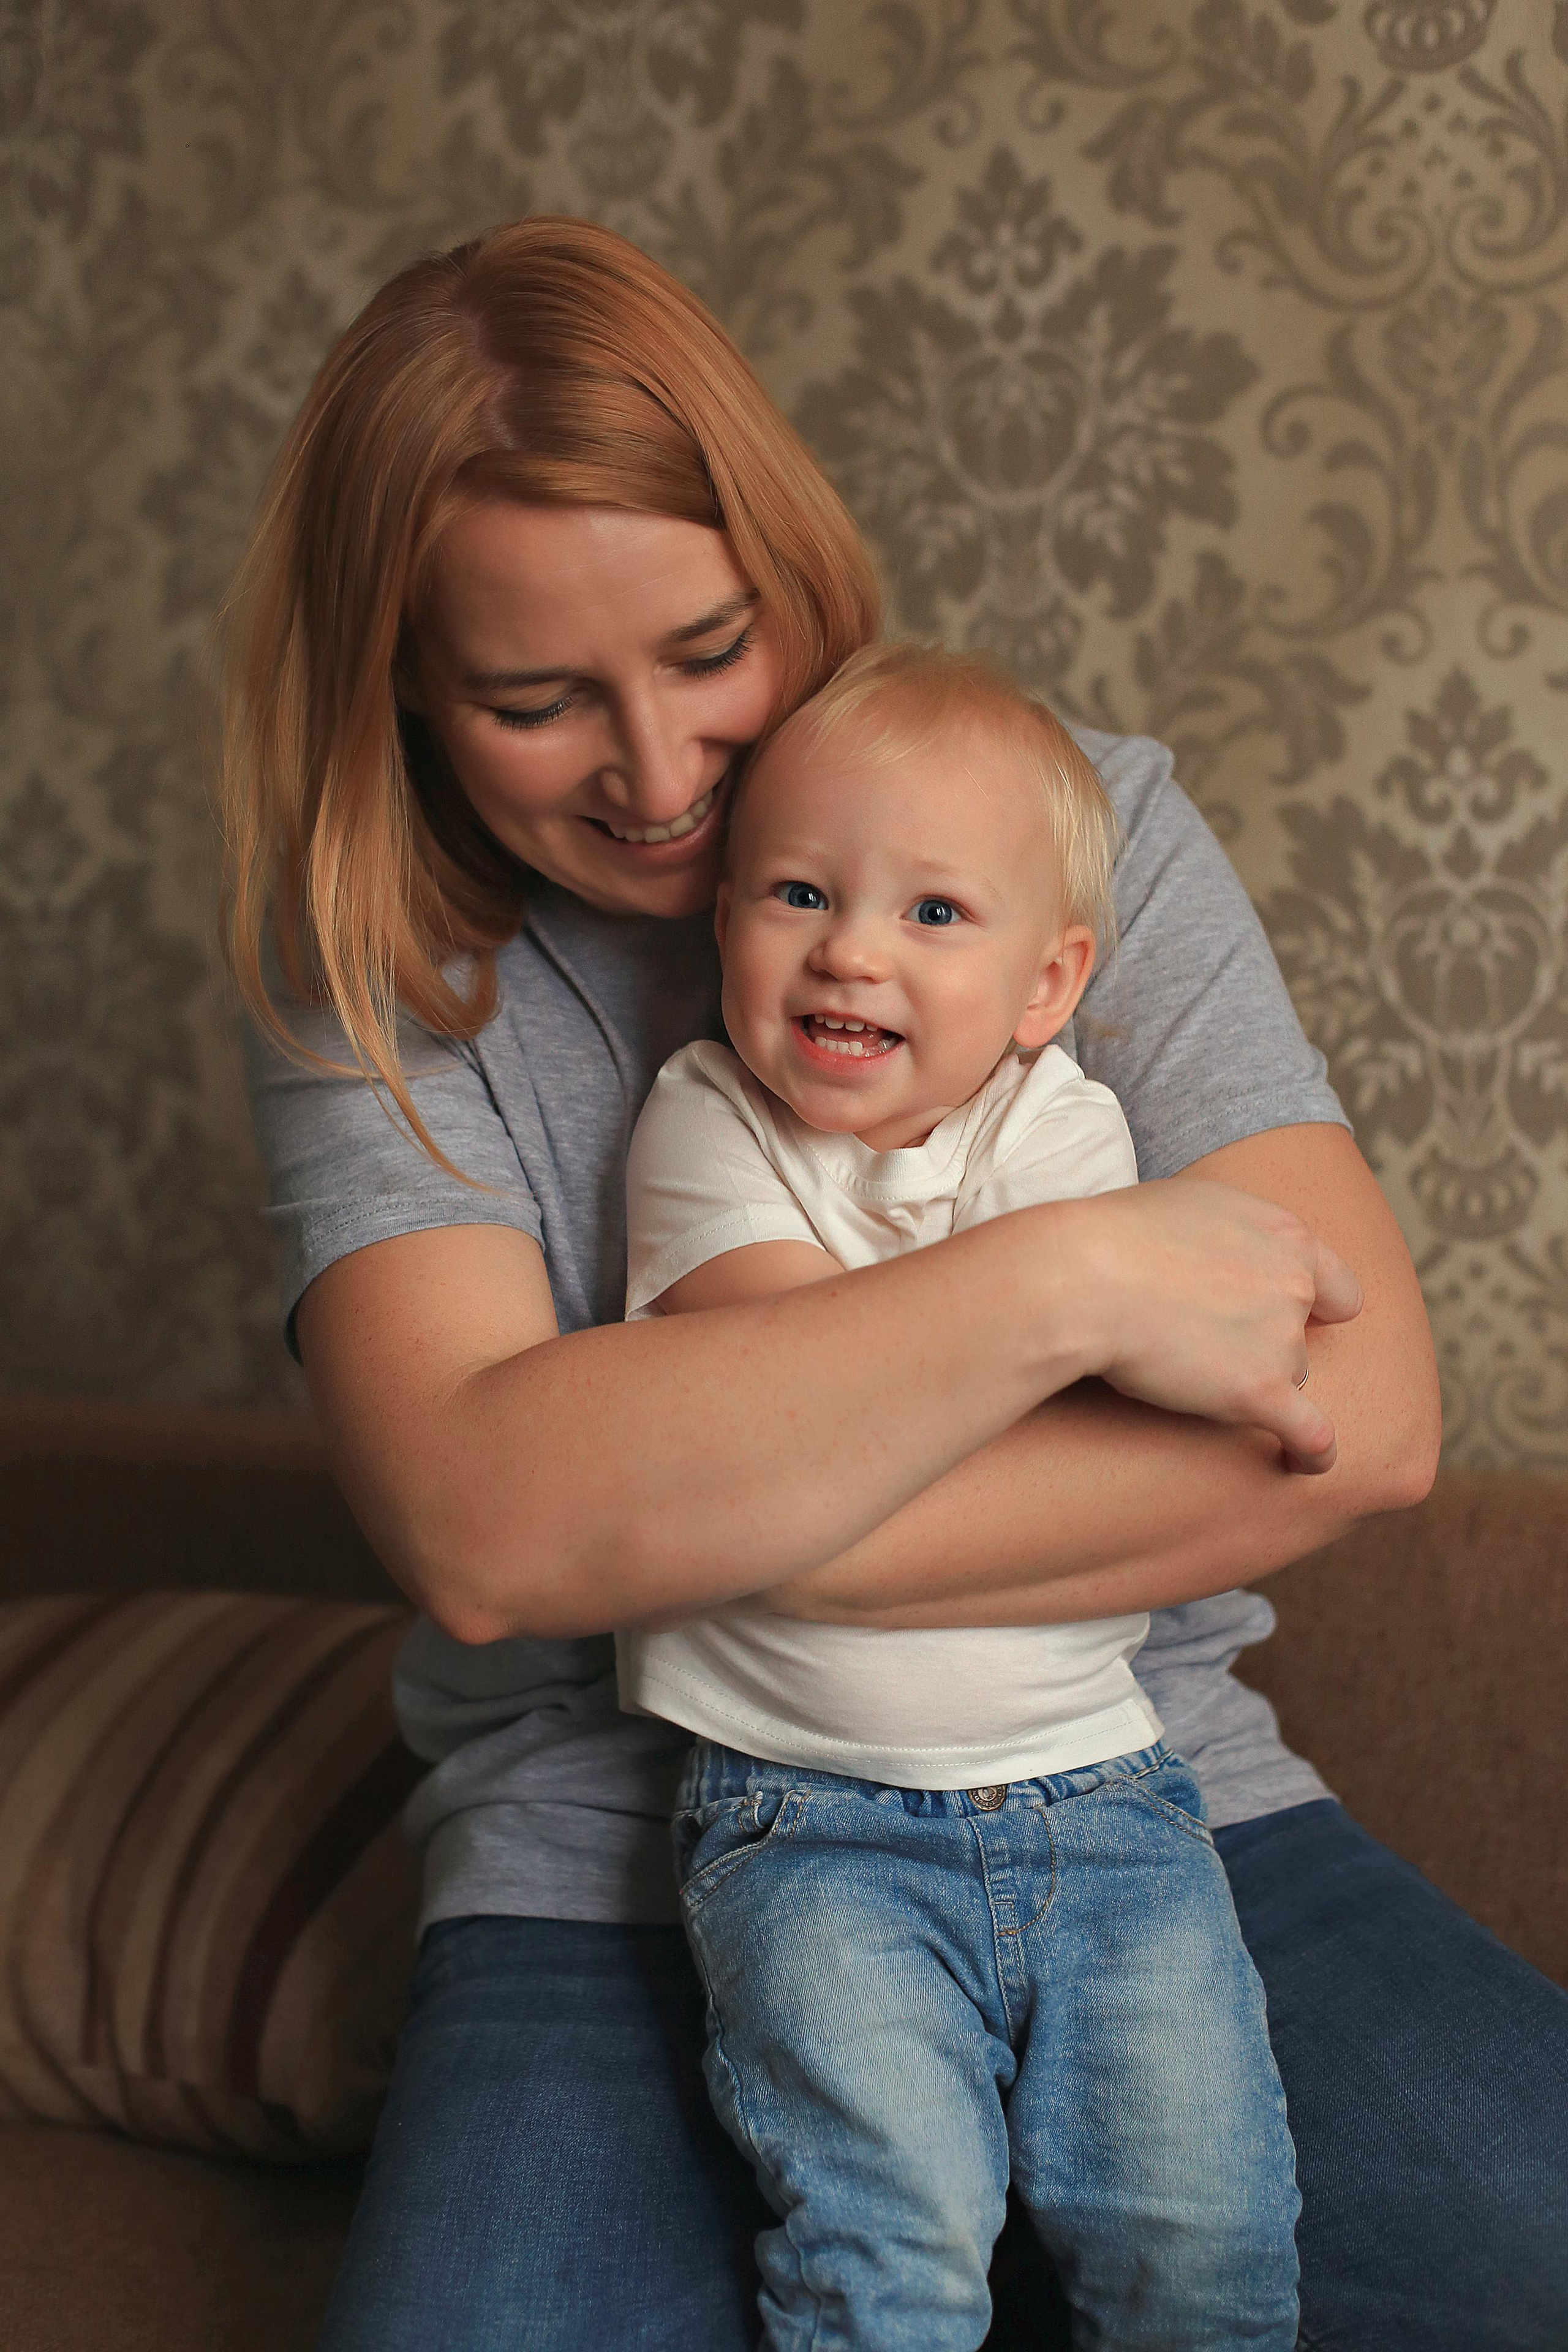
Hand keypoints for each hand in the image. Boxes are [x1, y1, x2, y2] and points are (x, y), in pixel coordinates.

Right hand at [1069, 1178, 1362, 1472]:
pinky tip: (1303, 1463)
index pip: (1337, 1288)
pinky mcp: (1258, 1392)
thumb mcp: (1192, 1206)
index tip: (1287, 1321)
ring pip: (1286, 1377)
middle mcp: (1295, 1286)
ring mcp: (1280, 1341)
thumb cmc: (1116, 1238)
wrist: (1082, 1278)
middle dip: (1262, 1346)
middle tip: (1202, 1342)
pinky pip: (1311, 1435)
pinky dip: (1312, 1453)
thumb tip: (1228, 1257)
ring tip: (1187, 1373)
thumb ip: (1233, 1233)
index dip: (1313, 1310)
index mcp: (1285, 1237)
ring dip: (1250, 1381)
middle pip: (1300, 1338)